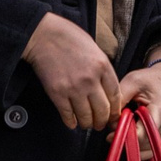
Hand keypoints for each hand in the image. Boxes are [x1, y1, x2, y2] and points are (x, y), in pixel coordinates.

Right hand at [23, 12, 118, 129]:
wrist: (44, 36)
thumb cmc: (69, 38)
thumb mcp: (95, 50)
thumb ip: (103, 70)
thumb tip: (108, 90)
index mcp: (103, 67)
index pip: (116, 96)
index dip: (115, 109)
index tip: (113, 114)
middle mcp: (91, 80)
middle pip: (103, 110)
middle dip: (103, 121)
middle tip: (100, 124)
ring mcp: (74, 88)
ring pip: (86, 117)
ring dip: (87, 124)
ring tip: (86, 124)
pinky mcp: (57, 94)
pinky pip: (67, 115)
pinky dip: (71, 122)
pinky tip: (72, 122)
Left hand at [116, 45, 160, 146]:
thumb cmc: (150, 80)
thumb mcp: (132, 81)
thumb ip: (119, 100)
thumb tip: (109, 121)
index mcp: (159, 111)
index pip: (142, 135)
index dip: (124, 136)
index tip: (111, 133)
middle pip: (141, 145)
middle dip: (124, 139)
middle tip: (115, 127)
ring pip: (143, 151)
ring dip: (129, 143)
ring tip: (124, 126)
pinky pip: (146, 151)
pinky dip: (135, 145)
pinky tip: (130, 132)